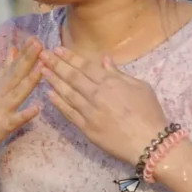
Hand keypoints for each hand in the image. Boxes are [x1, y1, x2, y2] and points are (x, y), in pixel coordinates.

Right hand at [0, 39, 42, 164]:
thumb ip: (2, 71)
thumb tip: (13, 50)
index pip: (11, 66)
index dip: (23, 53)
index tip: (35, 38)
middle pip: (14, 75)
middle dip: (28, 59)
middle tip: (39, 43)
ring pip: (17, 93)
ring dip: (30, 79)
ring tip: (42, 67)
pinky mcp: (0, 128)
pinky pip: (15, 120)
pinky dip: (25, 114)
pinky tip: (37, 108)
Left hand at [40, 46, 170, 166]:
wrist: (149, 142)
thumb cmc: (149, 113)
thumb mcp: (140, 87)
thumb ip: (119, 73)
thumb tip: (104, 59)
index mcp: (110, 82)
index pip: (85, 66)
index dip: (70, 57)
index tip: (57, 49)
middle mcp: (96, 94)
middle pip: (72, 77)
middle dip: (56, 65)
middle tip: (43, 55)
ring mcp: (90, 112)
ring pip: (67, 93)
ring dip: (53, 81)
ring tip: (42, 71)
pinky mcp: (86, 128)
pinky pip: (69, 113)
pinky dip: (58, 103)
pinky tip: (49, 94)